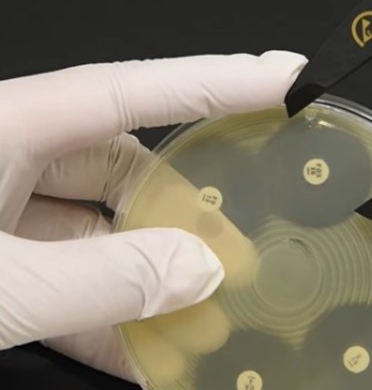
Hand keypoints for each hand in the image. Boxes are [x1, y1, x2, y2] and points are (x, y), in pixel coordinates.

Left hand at [0, 51, 306, 381]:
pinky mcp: (0, 259)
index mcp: (6, 127)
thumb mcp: (2, 287)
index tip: (285, 78)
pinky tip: (142, 352)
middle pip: (124, 166)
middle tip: (239, 254)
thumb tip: (197, 271)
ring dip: (149, 278)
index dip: (216, 81)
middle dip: (187, 214)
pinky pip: (67, 274)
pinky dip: (105, 312)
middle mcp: (7, 155)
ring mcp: (0, 207)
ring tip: (200, 320)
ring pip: (99, 229)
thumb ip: (103, 279)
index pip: (132, 89)